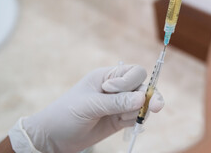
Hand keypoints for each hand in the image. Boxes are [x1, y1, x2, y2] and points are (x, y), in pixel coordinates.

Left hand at [9, 65, 163, 152]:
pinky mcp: (119, 119)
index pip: (132, 72)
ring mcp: (118, 104)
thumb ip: (116, 102)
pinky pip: (136, 117)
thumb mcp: (89, 106)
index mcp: (106, 77)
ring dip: (139, 111)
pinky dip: (136, 120)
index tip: (111, 90)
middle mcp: (116, 88)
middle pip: (142, 86)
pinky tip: (124, 123)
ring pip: (142, 103)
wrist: (54, 137)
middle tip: (156, 107)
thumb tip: (143, 98)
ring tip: (123, 119)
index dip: (130, 81)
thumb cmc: (66, 115)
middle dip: (149, 96)